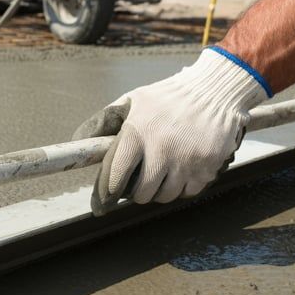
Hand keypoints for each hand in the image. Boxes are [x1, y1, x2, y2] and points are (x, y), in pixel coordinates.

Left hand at [73, 47, 270, 214]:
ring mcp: (186, 161)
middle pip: (140, 194)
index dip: (107, 193)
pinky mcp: (206, 168)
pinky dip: (181, 187)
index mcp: (138, 132)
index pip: (115, 176)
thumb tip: (79, 140)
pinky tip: (181, 170)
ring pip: (163, 196)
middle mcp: (161, 149)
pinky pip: (186, 193)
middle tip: (139, 180)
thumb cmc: (168, 97)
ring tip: (161, 172)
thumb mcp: (133, 101)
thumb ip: (105, 121)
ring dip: (159, 190)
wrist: (214, 91)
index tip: (103, 202)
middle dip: (135, 191)